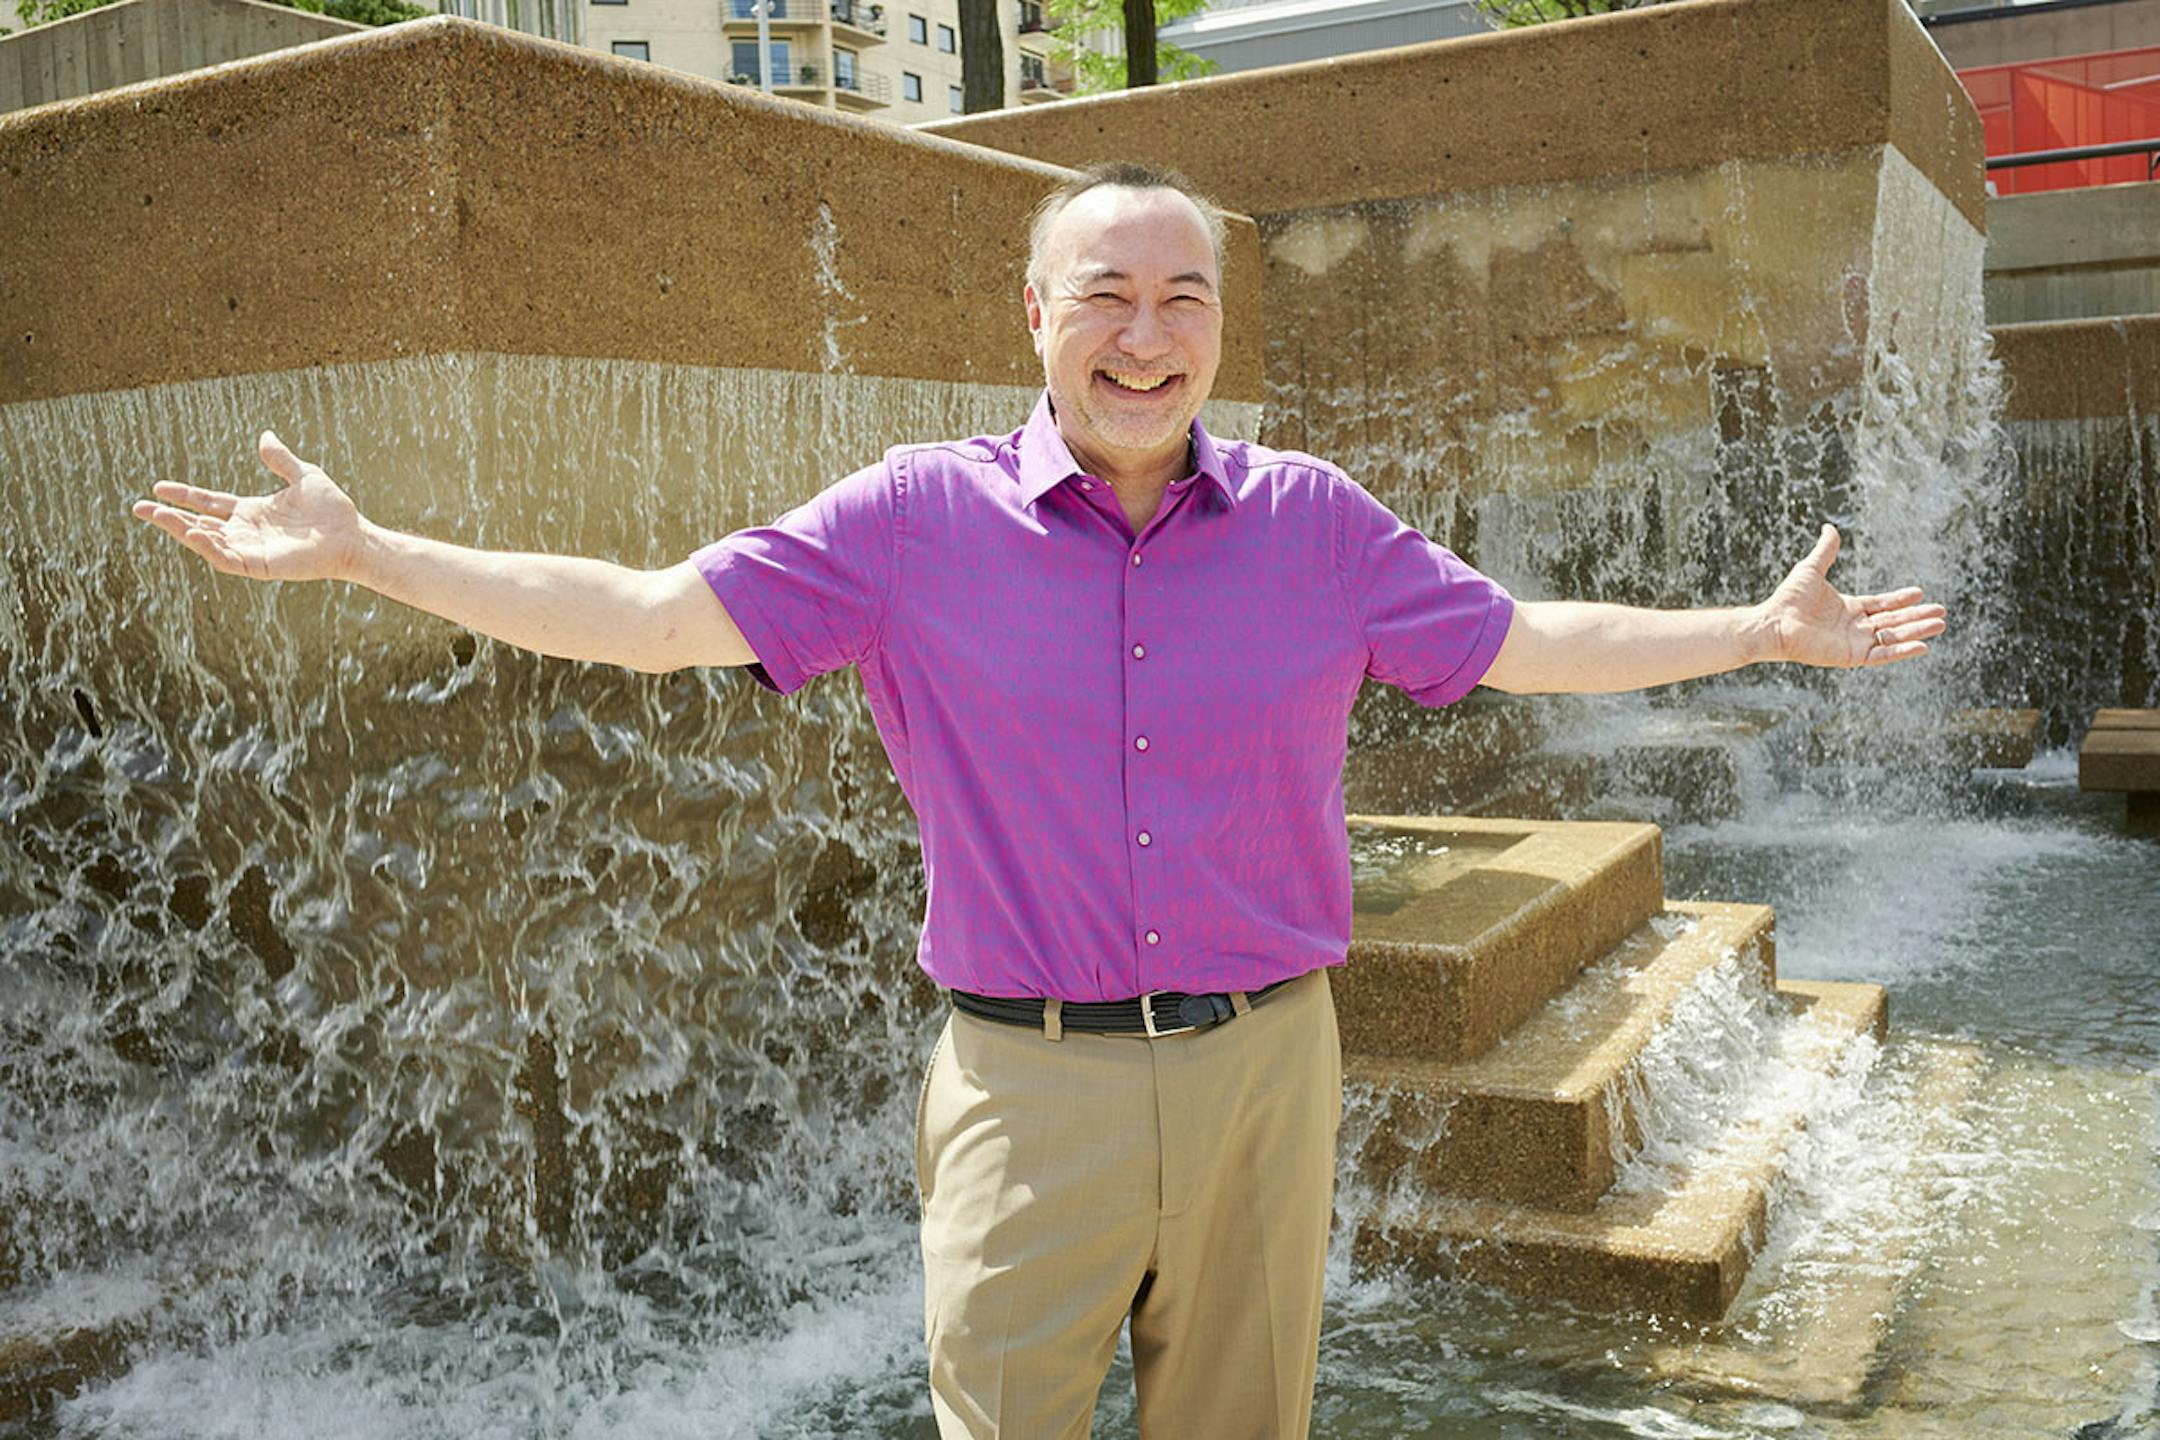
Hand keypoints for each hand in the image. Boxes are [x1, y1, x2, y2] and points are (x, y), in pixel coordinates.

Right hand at [131, 431, 364, 582]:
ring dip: (181, 530)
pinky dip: (208, 547)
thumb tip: (265, 436)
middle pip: (198, 524)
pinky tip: (193, 532)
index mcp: (252, 511)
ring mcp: (251, 549)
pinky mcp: (259, 565)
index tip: (158, 486)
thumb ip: (281, 459)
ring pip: (206, 542)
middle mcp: (246, 531)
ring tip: (157, 515)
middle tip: (139, 507)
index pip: (209, 503)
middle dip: (168, 517)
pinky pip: (226, 559)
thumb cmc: (332, 510)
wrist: (352, 535)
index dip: (184, 495)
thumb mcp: (304, 476)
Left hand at [1758, 523, 1945, 668]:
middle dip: (1917, 616)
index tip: (1919, 593)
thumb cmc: (1788, 598)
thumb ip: (1825, 551)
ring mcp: (1855, 642)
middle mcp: (1855, 626)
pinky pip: (1882, 655)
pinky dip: (1902, 651)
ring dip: (1916, 631)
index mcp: (1849, 608)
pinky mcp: (1851, 656)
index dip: (1900, 600)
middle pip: (1893, 621)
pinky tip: (1922, 646)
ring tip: (1940, 624)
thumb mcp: (1811, 569)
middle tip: (1941, 612)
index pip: (1881, 605)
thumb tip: (1830, 527)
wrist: (1774, 622)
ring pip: (1893, 637)